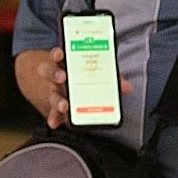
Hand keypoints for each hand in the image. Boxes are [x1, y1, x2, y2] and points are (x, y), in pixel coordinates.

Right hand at [18, 47, 132, 129]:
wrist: (77, 90)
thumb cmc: (89, 77)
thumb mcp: (102, 74)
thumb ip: (113, 78)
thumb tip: (127, 87)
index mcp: (66, 63)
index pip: (58, 55)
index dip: (58, 54)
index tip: (60, 54)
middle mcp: (58, 77)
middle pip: (51, 73)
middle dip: (56, 74)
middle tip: (62, 77)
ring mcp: (55, 92)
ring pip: (52, 94)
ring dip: (57, 100)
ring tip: (64, 105)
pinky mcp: (56, 108)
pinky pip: (53, 113)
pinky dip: (54, 118)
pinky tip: (55, 123)